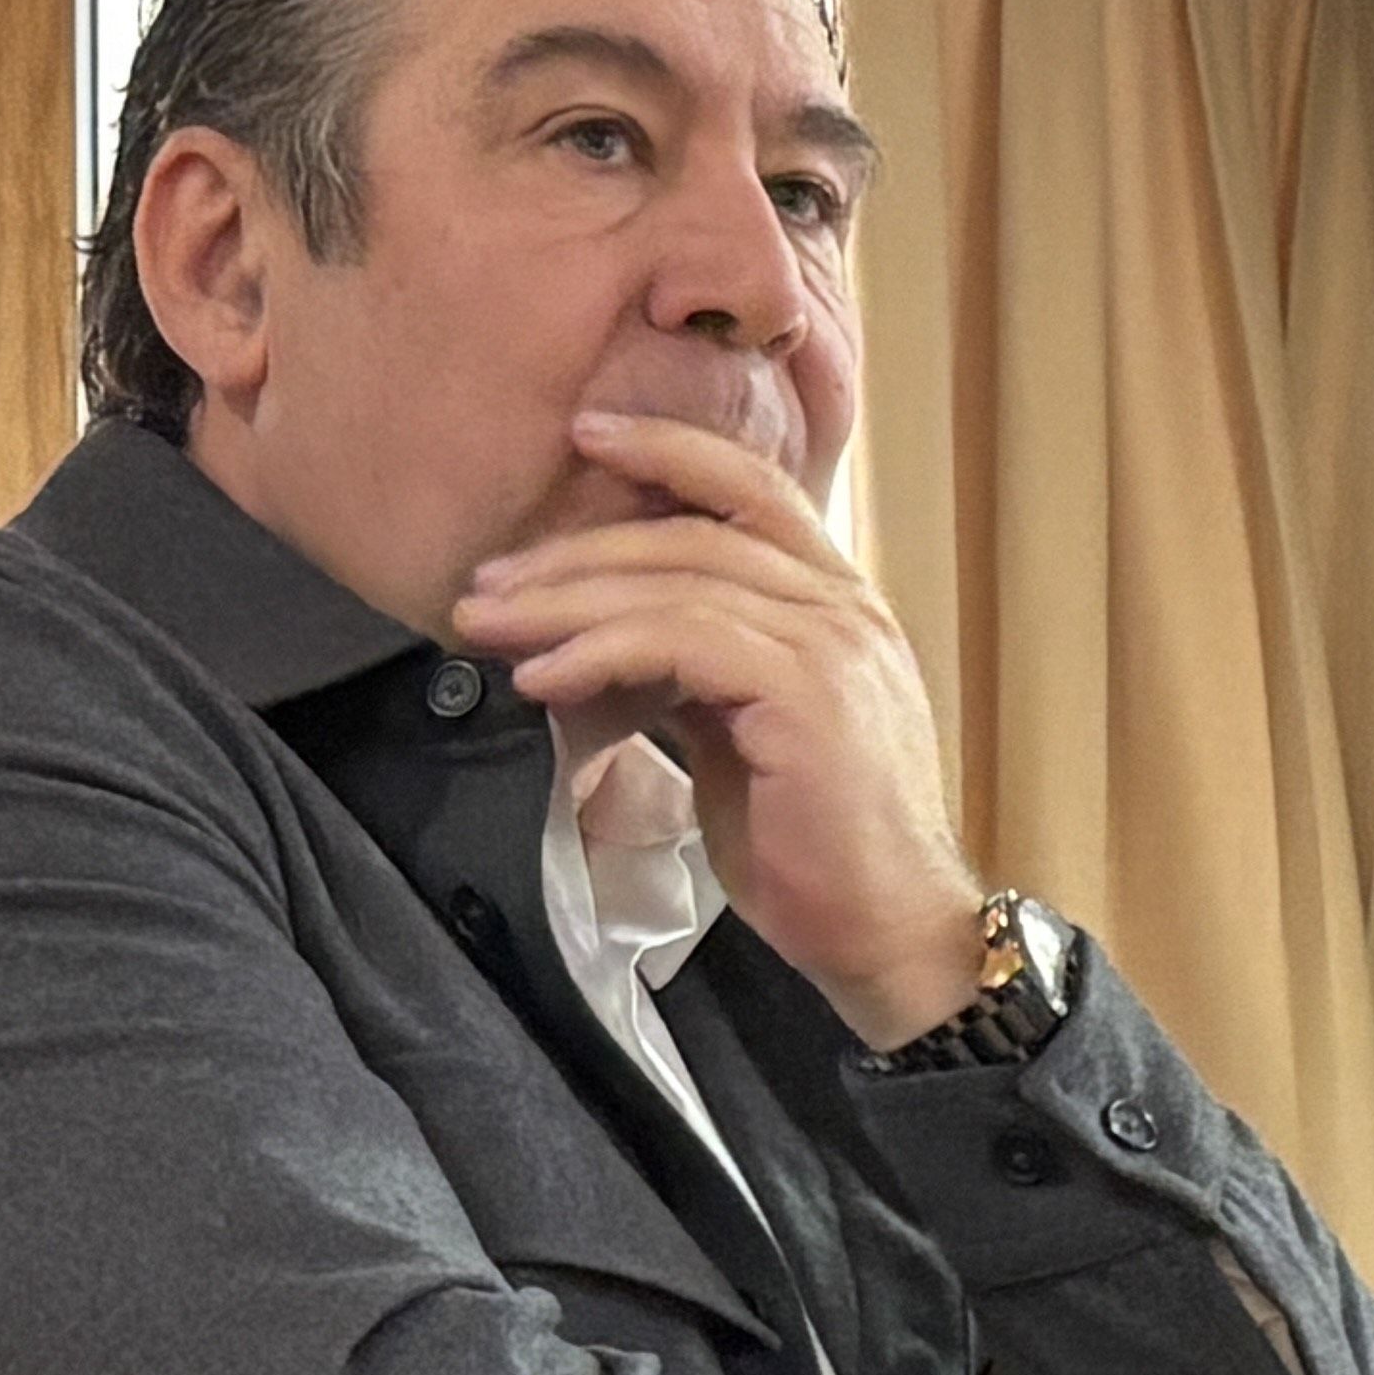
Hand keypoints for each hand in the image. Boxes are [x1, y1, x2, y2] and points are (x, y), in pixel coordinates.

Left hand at [449, 409, 983, 1047]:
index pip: (754, 491)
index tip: (584, 439)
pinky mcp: (807, 693)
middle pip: (692, 532)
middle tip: (485, 581)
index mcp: (840, 608)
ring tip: (488, 626)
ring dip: (565, 601)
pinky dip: (598, 652)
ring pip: (677, 581)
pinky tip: (543, 677)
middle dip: (574, 550)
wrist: (888, 935)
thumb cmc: (816, 853)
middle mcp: (846, 609)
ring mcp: (832, 646)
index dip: (669, 449)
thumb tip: (603, 638)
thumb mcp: (744, 737)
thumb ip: (696, 672)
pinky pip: (680, 642)